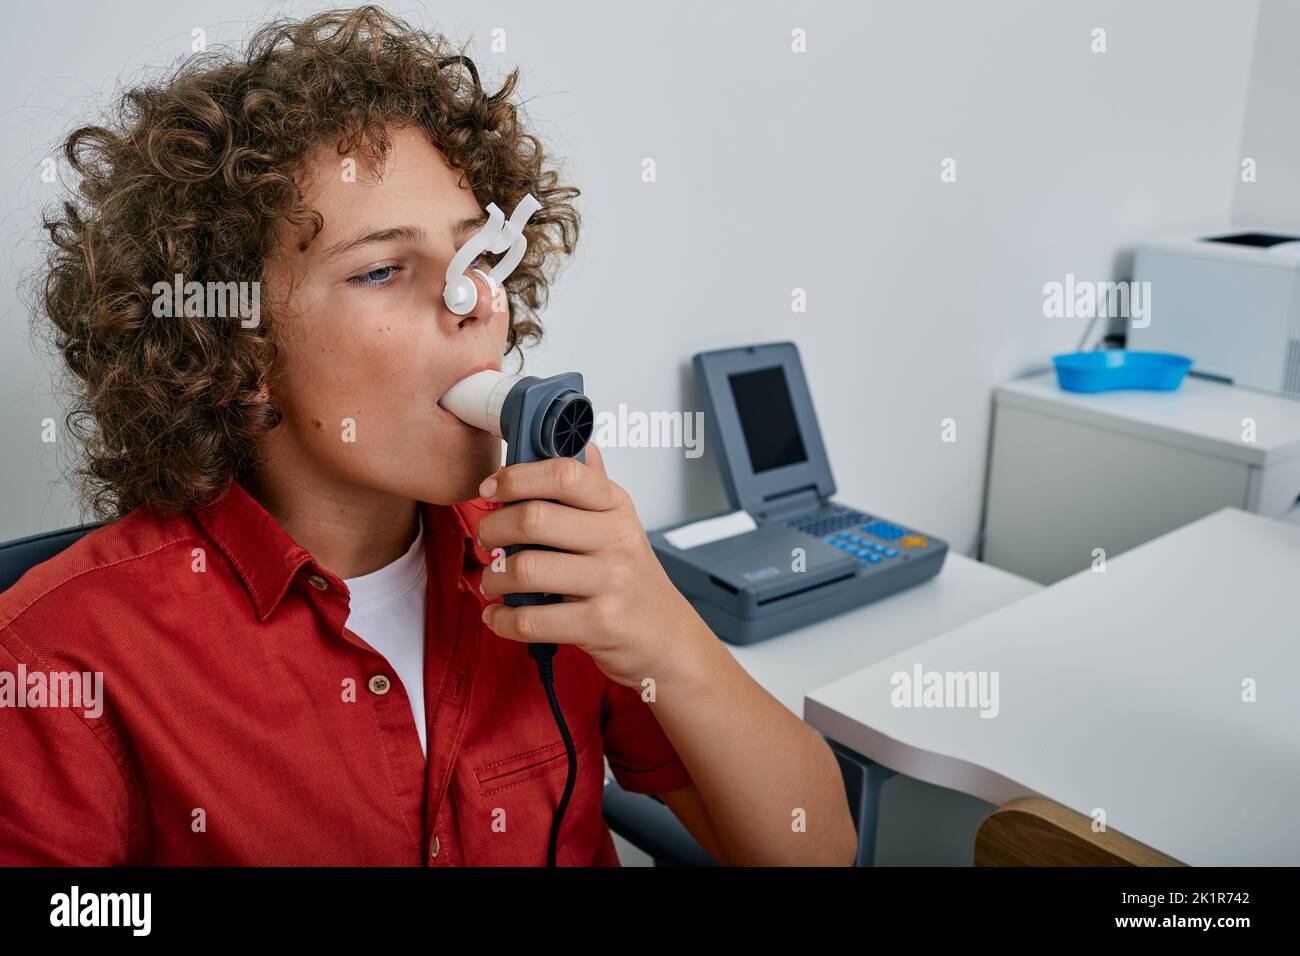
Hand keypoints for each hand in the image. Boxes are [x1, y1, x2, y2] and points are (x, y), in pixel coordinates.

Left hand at [475, 442, 708, 688]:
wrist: (666, 637)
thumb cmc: (633, 579)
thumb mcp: (620, 525)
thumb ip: (594, 488)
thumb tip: (582, 445)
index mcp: (616, 508)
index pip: (564, 474)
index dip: (517, 477)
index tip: (491, 488)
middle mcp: (616, 540)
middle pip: (534, 519)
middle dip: (493, 528)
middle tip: (486, 538)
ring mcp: (610, 583)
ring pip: (526, 570)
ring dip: (493, 577)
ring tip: (493, 580)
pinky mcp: (599, 625)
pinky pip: (532, 619)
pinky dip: (503, 620)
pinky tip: (500, 615)